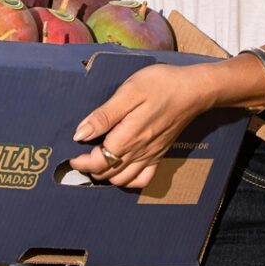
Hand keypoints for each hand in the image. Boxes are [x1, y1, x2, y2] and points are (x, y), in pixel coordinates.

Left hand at [69, 63, 217, 188]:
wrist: (193, 89)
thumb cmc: (159, 84)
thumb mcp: (128, 92)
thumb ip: (104, 115)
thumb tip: (80, 134)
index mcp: (128, 136)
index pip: (99, 161)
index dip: (81, 162)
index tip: (71, 155)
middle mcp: (139, 151)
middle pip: (109, 173)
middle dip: (91, 169)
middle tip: (79, 157)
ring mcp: (151, 155)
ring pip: (123, 180)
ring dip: (107, 176)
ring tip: (96, 162)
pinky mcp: (160, 154)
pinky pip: (143, 179)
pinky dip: (129, 181)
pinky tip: (122, 170)